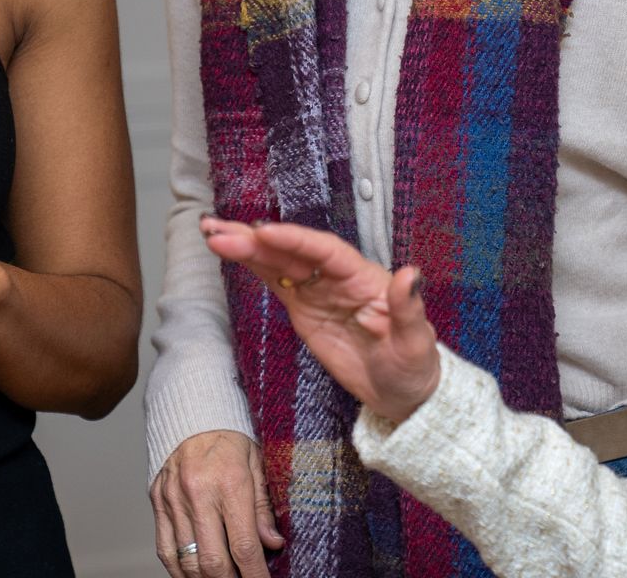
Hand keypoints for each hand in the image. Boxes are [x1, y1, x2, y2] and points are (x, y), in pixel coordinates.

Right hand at [149, 430, 283, 577]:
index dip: (255, 574)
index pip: (244, 544)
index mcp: (229, 482)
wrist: (191, 411)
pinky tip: (194, 574)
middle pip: (213, 561)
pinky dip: (180, 570)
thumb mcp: (257, 463)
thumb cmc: (229, 436)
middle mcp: (198, 494)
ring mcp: (173, 500)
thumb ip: (263, 506)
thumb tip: (273, 543)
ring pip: (187, 561)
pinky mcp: (157, 502)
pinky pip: (165, 549)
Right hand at [201, 218, 440, 425]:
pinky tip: (227, 251)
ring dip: (245, 246)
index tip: (263, 233)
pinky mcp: (304, 308)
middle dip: (256, 240)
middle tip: (218, 231)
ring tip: (211, 232)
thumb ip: (409, 308)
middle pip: (293, 251)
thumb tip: (410, 273)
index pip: (326, 251)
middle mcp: (338, 277)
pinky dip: (252, 266)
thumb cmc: (414, 366)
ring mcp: (319, 292)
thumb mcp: (416, 343)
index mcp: (365, 278)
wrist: (402, 394)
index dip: (294, 240)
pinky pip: (275, 281)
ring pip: (278, 261)